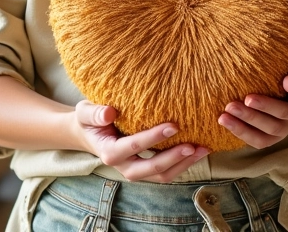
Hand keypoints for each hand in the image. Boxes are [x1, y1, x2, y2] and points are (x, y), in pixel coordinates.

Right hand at [70, 100, 208, 181]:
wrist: (88, 133)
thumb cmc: (89, 119)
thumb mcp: (85, 112)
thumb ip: (94, 113)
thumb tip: (109, 112)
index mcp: (109, 152)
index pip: (134, 146)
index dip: (154, 138)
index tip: (173, 126)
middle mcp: (124, 166)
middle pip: (152, 169)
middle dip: (174, 158)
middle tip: (193, 145)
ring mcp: (136, 169)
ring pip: (162, 175)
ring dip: (183, 164)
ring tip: (202, 149)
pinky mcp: (145, 167)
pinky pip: (165, 171)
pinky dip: (182, 163)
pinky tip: (197, 150)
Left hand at [218, 70, 287, 148]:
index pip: (284, 111)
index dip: (267, 106)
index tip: (249, 97)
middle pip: (271, 126)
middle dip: (250, 117)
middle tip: (230, 106)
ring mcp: (282, 133)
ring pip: (262, 138)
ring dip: (241, 129)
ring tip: (223, 117)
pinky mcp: (271, 136)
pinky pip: (257, 141)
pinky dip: (241, 134)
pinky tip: (226, 123)